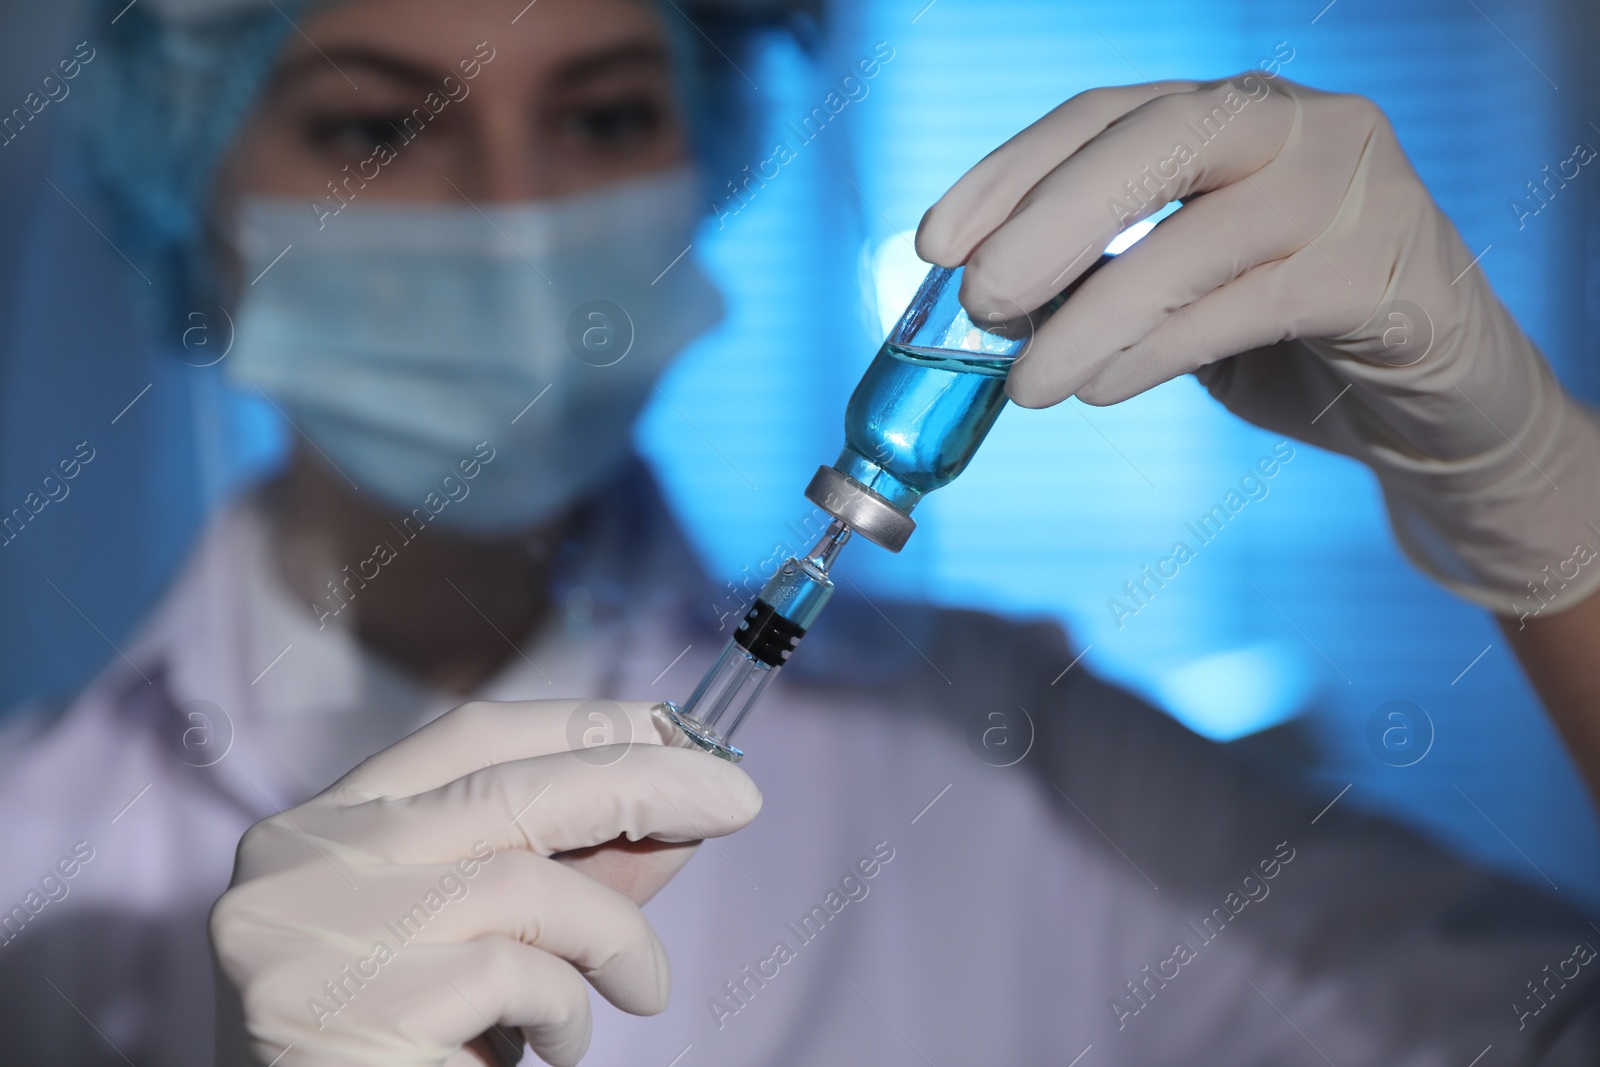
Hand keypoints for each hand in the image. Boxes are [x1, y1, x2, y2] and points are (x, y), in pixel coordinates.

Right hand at [210, 699, 761, 1066]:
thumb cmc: (413, 1052)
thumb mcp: (493, 945)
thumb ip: (574, 875)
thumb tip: (687, 805)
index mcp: (324, 830)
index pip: (469, 737)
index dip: (581, 724)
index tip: (671, 727)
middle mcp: (302, 864)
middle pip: (507, 785)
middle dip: (642, 782)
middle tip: (736, 798)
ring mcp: (315, 932)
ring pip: (524, 884)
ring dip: (615, 936)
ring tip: (645, 988)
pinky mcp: (345, 1007)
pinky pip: (515, 975)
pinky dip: (569, 1010)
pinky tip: (561, 1048)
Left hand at [917, 74, 1599, 613]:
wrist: (1431, 407)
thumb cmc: (1284, 338)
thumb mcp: (1178, 294)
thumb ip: (1100, 276)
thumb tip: (980, 304)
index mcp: (1230, 115)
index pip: (1102, 116)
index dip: (1008, 173)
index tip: (934, 242)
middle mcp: (1295, 126)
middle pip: (1153, 143)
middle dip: (1048, 222)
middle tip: (981, 302)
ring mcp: (1353, 188)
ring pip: (1195, 238)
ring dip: (1091, 318)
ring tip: (1030, 387)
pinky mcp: (1388, 269)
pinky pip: (1249, 305)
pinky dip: (1161, 351)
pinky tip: (1104, 389)